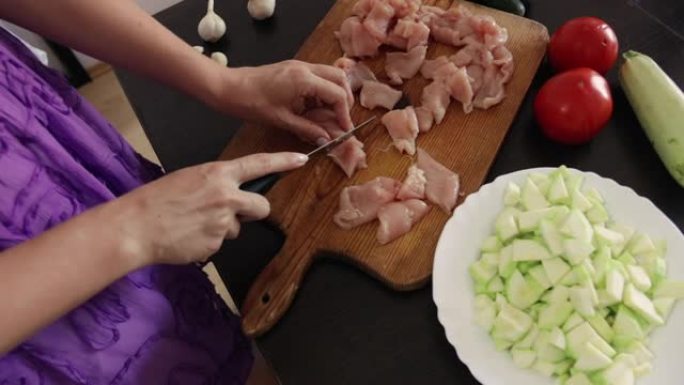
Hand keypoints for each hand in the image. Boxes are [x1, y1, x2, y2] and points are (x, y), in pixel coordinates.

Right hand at [115, 152, 307, 265]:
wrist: (136, 226)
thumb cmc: (157, 200)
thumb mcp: (189, 179)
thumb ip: (216, 184)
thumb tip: (232, 193)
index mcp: (218, 174)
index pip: (259, 164)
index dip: (283, 161)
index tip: (300, 160)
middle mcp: (226, 196)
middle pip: (262, 207)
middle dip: (254, 213)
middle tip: (233, 213)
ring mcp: (223, 222)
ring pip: (236, 228)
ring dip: (222, 228)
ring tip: (193, 224)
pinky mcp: (216, 244)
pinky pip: (219, 244)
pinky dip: (207, 242)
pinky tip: (188, 236)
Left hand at [216, 60, 354, 143]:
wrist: (228, 87)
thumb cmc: (251, 103)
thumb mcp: (282, 120)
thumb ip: (308, 129)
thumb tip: (326, 139)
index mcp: (304, 79)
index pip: (337, 94)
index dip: (344, 114)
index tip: (345, 129)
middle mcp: (305, 68)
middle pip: (340, 78)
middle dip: (344, 100)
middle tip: (340, 119)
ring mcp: (299, 66)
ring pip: (330, 75)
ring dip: (334, 94)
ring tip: (328, 115)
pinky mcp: (293, 68)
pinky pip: (317, 76)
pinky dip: (322, 91)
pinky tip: (314, 108)